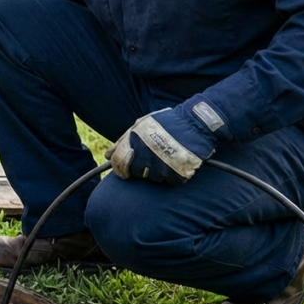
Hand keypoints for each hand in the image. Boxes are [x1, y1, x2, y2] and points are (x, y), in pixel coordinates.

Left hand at [105, 104, 220, 184]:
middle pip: (135, 173)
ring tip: (166, 156)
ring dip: (157, 171)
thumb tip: (107, 155)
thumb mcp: (141, 125)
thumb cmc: (167, 122)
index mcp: (134, 143)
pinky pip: (169, 181)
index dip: (120, 168)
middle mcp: (145, 155)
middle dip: (139, 169)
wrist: (196, 123)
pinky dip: (171, 174)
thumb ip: (122, 140)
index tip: (125, 170)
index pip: (118, 164)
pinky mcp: (176, 174)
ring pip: (152, 178)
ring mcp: (161, 166)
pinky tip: (176, 161)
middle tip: (150, 161)